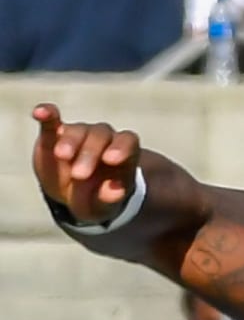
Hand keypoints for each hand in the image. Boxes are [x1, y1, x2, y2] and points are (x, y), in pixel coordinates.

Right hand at [32, 104, 139, 223]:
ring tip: (61, 156)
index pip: (128, 141)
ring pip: (78, 130)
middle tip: (78, 175)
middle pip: (100, 135)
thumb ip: (110, 198)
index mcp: (123, 155)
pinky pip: (52, 120)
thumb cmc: (96, 199)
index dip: (121, 147)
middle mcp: (104, 139)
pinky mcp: (54, 133)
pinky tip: (40, 113)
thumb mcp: (103, 206)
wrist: (74, 195)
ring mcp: (80, 134)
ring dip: (70, 141)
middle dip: (89, 153)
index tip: (110, 160)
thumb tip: (115, 191)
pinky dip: (47, 114)